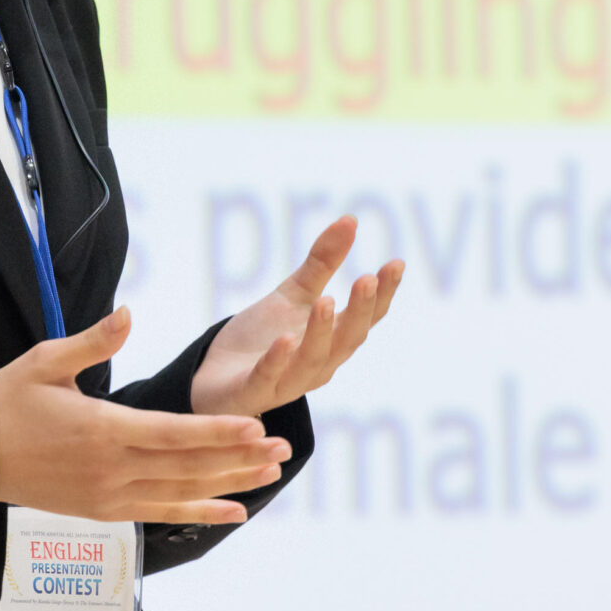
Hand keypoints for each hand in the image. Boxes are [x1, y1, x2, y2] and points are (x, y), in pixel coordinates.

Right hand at [0, 308, 291, 522]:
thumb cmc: (8, 402)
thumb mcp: (45, 361)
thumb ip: (93, 341)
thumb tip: (128, 314)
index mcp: (100, 429)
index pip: (172, 434)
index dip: (217, 432)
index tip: (256, 427)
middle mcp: (110, 469)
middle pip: (187, 467)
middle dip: (239, 458)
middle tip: (284, 449)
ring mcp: (108, 495)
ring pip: (181, 493)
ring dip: (229, 484)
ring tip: (271, 474)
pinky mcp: (103, 510)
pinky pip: (161, 513)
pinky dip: (200, 512)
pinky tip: (234, 510)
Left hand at [190, 216, 403, 418]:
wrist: (215, 376)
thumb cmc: (262, 337)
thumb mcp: (293, 295)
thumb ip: (322, 263)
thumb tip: (351, 219)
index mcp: (331, 341)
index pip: (365, 318)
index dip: (383, 294)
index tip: (395, 263)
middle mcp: (317, 365)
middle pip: (346, 340)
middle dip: (359, 311)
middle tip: (366, 279)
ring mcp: (287, 381)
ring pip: (312, 361)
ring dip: (321, 332)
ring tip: (326, 300)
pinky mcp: (253, 391)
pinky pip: (269, 378)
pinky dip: (278, 360)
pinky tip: (285, 338)